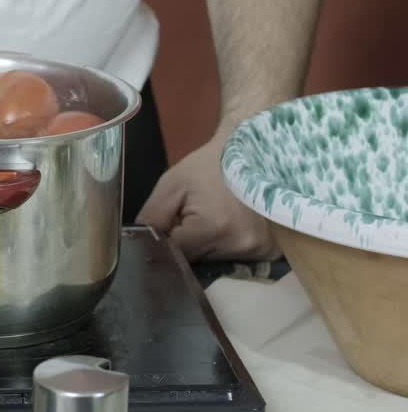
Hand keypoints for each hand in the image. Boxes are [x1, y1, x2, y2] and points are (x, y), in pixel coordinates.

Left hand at [137, 128, 280, 261]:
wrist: (255, 150)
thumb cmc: (210, 165)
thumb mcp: (172, 184)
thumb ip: (152, 217)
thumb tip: (139, 245)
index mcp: (213, 229)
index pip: (174, 255)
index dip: (165, 243)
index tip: (167, 227)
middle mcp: (240, 246)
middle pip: (196, 260)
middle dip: (187, 243)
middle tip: (192, 215)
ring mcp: (260, 251)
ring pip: (216, 261)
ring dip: (208, 245)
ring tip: (213, 217)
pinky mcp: (272, 252)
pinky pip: (238, 259)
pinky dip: (228, 246)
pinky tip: (230, 224)